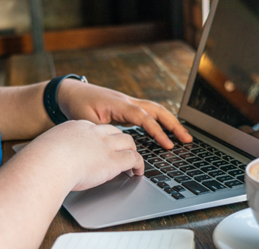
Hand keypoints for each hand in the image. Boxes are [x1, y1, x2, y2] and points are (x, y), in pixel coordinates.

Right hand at [32, 120, 143, 190]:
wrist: (49, 163)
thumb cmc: (41, 161)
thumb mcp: (46, 150)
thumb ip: (53, 154)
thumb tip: (48, 164)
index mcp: (76, 127)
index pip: (94, 129)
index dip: (101, 138)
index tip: (102, 146)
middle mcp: (93, 133)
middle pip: (114, 132)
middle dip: (120, 141)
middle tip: (122, 151)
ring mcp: (106, 145)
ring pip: (128, 141)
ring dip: (132, 151)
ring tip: (134, 163)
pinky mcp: (114, 160)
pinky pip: (134, 158)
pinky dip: (139, 165)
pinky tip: (138, 172)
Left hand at [57, 79, 192, 148]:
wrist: (71, 92)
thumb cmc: (77, 105)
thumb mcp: (85, 121)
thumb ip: (101, 132)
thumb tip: (115, 146)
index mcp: (119, 104)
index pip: (144, 118)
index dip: (157, 132)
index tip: (168, 145)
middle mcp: (128, 101)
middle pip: (158, 110)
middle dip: (174, 124)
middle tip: (188, 139)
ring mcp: (129, 103)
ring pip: (156, 110)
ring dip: (171, 122)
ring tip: (184, 137)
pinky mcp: (128, 108)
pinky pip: (149, 113)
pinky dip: (161, 121)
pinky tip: (167, 132)